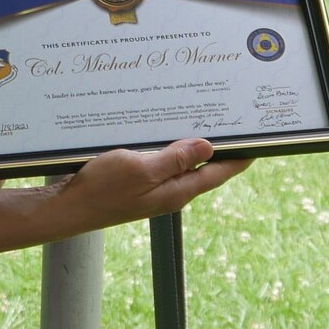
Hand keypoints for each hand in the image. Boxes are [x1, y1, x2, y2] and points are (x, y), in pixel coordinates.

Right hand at [50, 137, 248, 230]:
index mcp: (177, 191)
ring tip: (208, 120)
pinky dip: (173, 147)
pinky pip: (165, 163)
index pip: (219, 173)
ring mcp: (155, 189)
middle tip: (236, 121)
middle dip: (222, 147)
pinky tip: (169, 132)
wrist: (67, 209)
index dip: (241, 157)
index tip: (260, 141)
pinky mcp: (140, 184)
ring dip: (196, 144)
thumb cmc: (100, 189)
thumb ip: (174, 158)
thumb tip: (207, 147)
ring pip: (185, 163)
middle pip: (206, 168)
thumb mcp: (141, 169)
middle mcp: (171, 192)